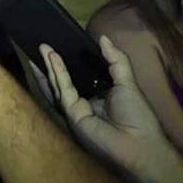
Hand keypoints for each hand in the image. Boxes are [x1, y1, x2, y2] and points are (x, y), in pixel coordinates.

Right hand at [40, 35, 167, 178]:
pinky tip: (54, 58)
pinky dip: (58, 73)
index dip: (68, 63)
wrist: (141, 143)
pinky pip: (63, 91)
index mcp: (96, 97)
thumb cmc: (138, 116)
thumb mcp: (127, 81)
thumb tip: (103, 38)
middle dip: (51, 64)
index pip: (78, 77)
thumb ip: (115, 59)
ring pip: (58, 85)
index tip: (61, 46)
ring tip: (41, 48)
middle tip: (42, 46)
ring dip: (49, 67)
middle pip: (62, 81)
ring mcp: (76, 111)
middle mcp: (83, 104)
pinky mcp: (73, 115)